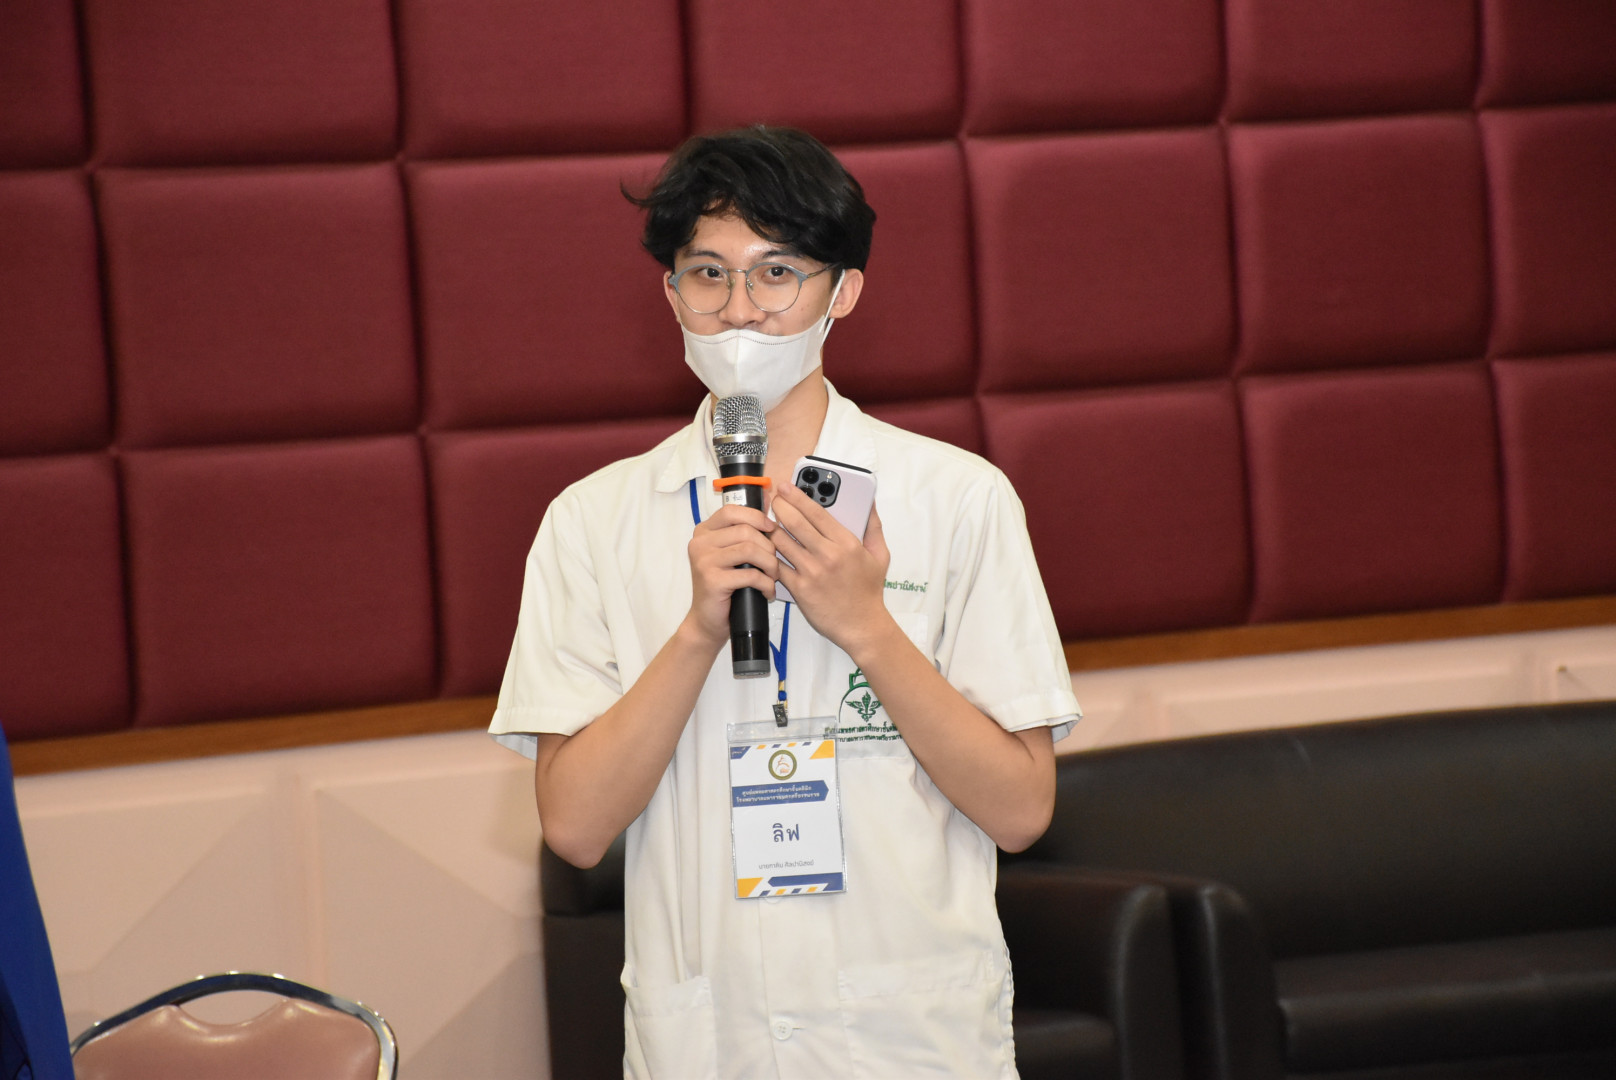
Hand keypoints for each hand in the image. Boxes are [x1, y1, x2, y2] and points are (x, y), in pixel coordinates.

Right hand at [686, 503, 778, 645]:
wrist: (707, 621)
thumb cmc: (725, 587)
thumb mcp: (732, 554)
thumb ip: (743, 531)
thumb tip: (768, 500)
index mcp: (704, 532)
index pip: (731, 511)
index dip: (756, 516)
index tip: (771, 529)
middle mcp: (700, 543)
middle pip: (745, 530)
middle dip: (769, 547)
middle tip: (774, 564)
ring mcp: (704, 561)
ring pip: (750, 550)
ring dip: (770, 564)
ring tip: (772, 577)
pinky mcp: (712, 580)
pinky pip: (750, 575)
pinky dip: (766, 584)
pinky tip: (767, 592)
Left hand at [770, 484, 892, 653]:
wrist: (862, 626)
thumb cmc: (869, 590)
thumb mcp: (879, 555)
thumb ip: (873, 526)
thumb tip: (869, 502)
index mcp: (847, 544)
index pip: (817, 512)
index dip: (798, 496)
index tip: (786, 487)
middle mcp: (828, 556)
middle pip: (795, 523)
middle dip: (780, 506)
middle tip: (773, 500)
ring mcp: (812, 573)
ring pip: (782, 542)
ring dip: (771, 529)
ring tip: (767, 522)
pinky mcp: (799, 589)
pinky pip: (779, 566)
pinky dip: (771, 556)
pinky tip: (766, 548)